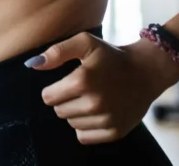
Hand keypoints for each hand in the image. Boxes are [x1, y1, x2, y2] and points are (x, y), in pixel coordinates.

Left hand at [31, 33, 178, 144]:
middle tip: (81, 90)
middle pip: (59, 111)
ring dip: (76, 113)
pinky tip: (97, 112)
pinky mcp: (115, 131)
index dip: (54, 89)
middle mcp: (94, 103)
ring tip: (91, 98)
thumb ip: (57, 51)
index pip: (48, 97)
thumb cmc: (111, 56)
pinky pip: (85, 137)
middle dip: (65, 101)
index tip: (66, 83)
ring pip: (72, 124)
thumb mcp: (85, 43)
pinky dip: (87, 127)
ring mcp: (106, 119)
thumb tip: (33, 65)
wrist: (146, 71)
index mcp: (82, 80)